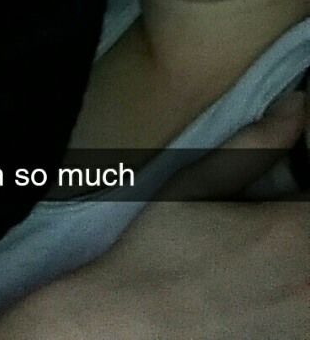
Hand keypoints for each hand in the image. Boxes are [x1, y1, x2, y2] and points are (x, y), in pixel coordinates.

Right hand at [0, 96, 308, 338]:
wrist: (131, 324)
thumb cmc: (159, 250)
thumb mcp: (197, 182)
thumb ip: (257, 144)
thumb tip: (297, 105)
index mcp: (294, 231)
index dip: (304, 178)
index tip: (285, 178)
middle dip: (298, 212)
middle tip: (266, 210)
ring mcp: (306, 325)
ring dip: (296, 251)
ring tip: (260, 250)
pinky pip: (304, 309)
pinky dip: (293, 293)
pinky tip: (258, 285)